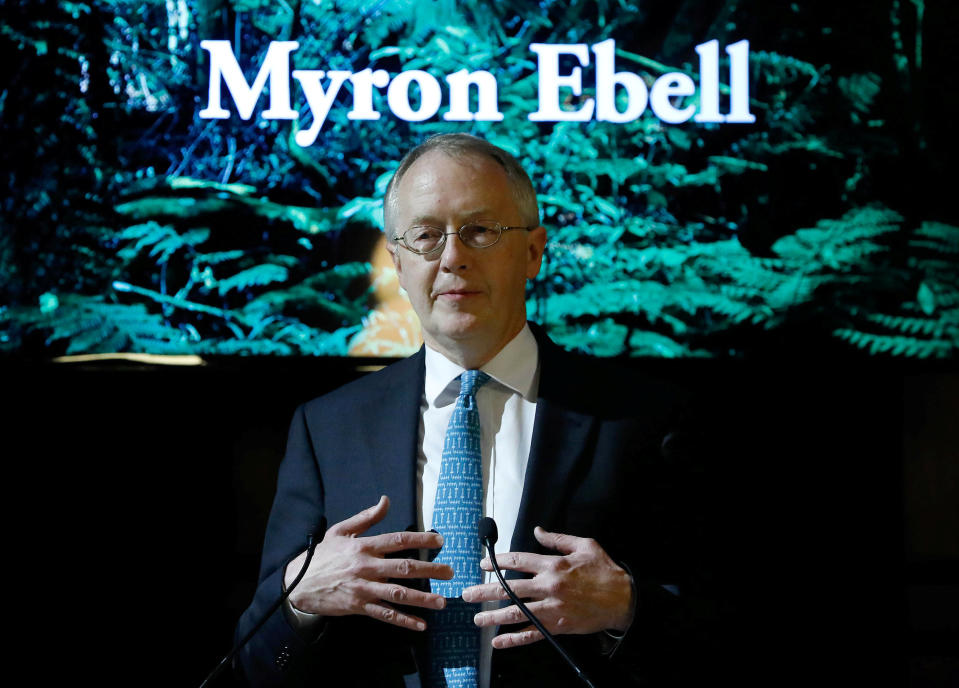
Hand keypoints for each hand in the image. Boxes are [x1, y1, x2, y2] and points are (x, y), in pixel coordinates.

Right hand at [285, 495, 452, 630]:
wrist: (299, 582)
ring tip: (441, 602)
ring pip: (398, 594)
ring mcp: (363, 588)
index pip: (397, 540)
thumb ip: (366, 518)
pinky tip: (420, 625)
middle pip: (404, 568)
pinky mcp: (358, 606)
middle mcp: (366, 567)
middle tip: (450, 572)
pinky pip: (385, 614)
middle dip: (430, 570)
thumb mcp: (341, 530)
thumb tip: (386, 500)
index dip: (421, 540)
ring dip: (422, 599)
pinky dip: (403, 621)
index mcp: (364, 546)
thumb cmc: (323, 555)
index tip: (440, 541)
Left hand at [461, 526, 632, 648]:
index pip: (517, 561)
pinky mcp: (557, 626)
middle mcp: (548, 587)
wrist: (623, 600)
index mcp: (553, 565)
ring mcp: (551, 608)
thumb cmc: (604, 570)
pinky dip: (513, 639)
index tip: (483, 564)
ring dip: (492, 617)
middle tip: (467, 593)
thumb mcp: (584, 545)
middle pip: (509, 589)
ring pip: (515, 613)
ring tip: (476, 619)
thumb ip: (558, 539)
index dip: (497, 562)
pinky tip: (498, 642)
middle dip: (485, 591)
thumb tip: (538, 531)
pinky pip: (531, 634)